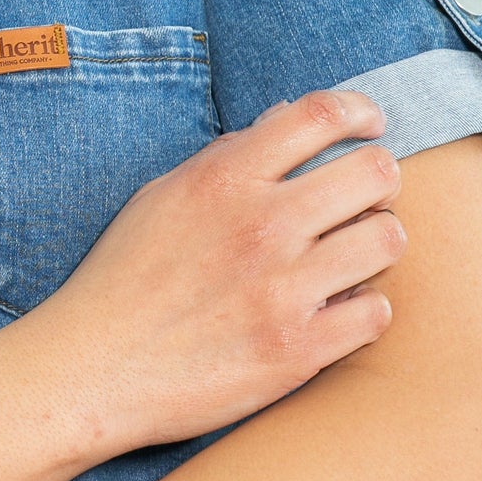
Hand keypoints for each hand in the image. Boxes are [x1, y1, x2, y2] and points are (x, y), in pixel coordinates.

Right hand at [41, 87, 404, 452]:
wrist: (93, 369)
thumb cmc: (124, 278)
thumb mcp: (162, 197)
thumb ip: (225, 158)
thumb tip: (284, 119)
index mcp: (223, 179)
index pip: (322, 114)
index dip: (360, 111)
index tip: (368, 127)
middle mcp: (260, 226)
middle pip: (376, 173)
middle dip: (378, 182)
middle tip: (362, 201)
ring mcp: (282, 290)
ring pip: (388, 240)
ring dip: (376, 245)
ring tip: (351, 258)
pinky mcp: (297, 351)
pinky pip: (376, 314)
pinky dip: (362, 311)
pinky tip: (335, 311)